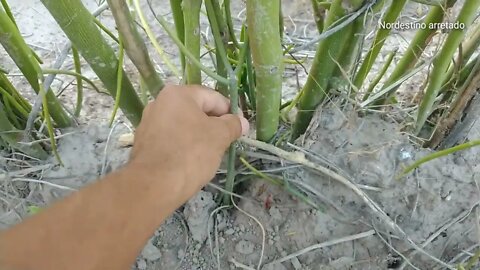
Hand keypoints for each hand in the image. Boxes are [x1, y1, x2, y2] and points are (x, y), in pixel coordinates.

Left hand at [129, 85, 248, 200]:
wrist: (154, 185)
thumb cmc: (190, 153)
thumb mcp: (219, 136)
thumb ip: (232, 125)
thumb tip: (242, 121)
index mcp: (178, 94)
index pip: (213, 97)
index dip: (230, 113)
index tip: (239, 129)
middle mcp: (160, 103)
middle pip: (196, 111)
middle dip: (213, 126)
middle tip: (226, 143)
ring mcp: (149, 123)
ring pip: (183, 126)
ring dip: (199, 137)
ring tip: (209, 155)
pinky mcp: (144, 143)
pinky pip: (171, 140)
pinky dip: (183, 147)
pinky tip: (191, 163)